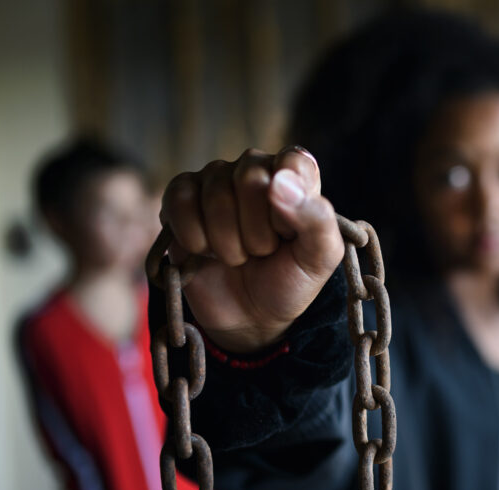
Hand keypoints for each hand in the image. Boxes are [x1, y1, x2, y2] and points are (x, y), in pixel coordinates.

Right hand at [160, 146, 343, 352]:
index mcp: (295, 175)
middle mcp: (254, 168)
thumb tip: (281, 180)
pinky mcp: (181, 198)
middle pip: (250, 177)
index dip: (289, 205)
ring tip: (238, 257)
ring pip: (215, 194)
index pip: (291, 163)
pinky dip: (194, 237)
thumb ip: (316, 218)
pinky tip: (206, 252)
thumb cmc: (290, 280)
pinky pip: (178, 200)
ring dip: (228, 242)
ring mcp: (215, 181)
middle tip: (262, 251)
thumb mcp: (320, 258)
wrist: (251, 317)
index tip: (289, 234)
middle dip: (258, 231)